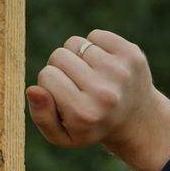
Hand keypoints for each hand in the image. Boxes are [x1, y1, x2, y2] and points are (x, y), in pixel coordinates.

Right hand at [27, 29, 169, 170]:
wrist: (137, 120)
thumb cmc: (89, 126)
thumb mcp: (61, 135)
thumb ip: (41, 116)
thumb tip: (32, 89)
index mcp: (83, 113)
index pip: (46, 75)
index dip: (48, 83)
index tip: (60, 96)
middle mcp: (103, 92)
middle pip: (58, 56)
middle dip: (60, 67)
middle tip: (75, 84)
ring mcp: (119, 70)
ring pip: (75, 43)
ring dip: (76, 56)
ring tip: (88, 74)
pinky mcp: (131, 53)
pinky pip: (95, 35)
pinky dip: (93, 46)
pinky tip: (102, 64)